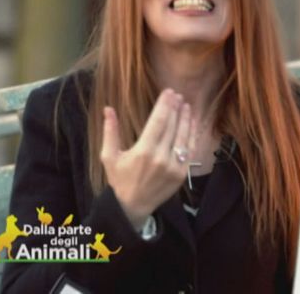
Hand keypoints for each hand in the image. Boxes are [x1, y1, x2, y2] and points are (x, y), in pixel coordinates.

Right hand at [100, 89, 191, 229]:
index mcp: (143, 151)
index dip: (165, 105)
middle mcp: (160, 158)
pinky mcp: (181, 174)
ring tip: (186, 105)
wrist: (133, 207)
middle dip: (175, 108)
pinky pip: (189, 150)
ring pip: (183, 136)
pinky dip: (191, 135)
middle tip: (178, 95)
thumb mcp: (109, 156)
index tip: (169, 92)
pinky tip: (192, 123)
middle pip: (172, 126)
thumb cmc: (119, 179)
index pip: (158, 121)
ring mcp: (173, 167)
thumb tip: (108, 108)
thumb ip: (110, 131)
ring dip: (186, 119)